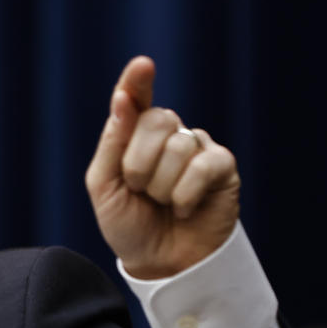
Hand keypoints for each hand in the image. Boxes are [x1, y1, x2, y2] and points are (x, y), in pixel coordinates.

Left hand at [85, 56, 239, 278]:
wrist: (160, 263)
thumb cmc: (129, 225)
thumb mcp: (104, 187)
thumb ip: (112, 143)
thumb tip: (123, 99)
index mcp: (134, 136)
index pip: (136, 100)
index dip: (138, 82)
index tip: (143, 64)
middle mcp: (168, 136)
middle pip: (156, 120)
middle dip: (138, 163)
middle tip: (140, 191)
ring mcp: (196, 148)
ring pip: (177, 146)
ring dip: (161, 185)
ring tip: (162, 203)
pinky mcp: (222, 167)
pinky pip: (201, 166)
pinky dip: (185, 194)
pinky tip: (184, 207)